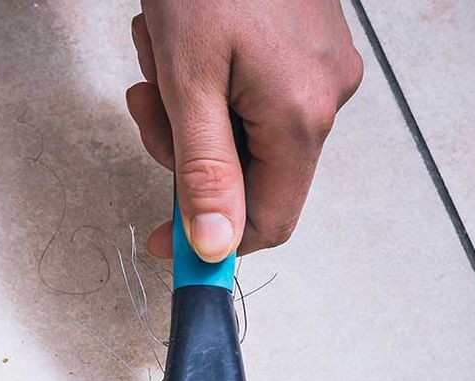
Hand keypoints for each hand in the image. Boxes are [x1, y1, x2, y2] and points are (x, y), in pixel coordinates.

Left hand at [126, 0, 363, 260]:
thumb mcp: (188, 84)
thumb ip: (202, 170)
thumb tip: (211, 246)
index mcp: (302, 115)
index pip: (267, 220)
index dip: (209, 239)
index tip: (159, 240)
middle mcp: (326, 97)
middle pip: (248, 174)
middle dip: (184, 148)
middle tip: (148, 100)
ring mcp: (321, 71)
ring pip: (240, 132)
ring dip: (187, 108)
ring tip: (163, 54)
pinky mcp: (308, 50)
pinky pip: (249, 95)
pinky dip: (206, 81)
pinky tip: (185, 40)